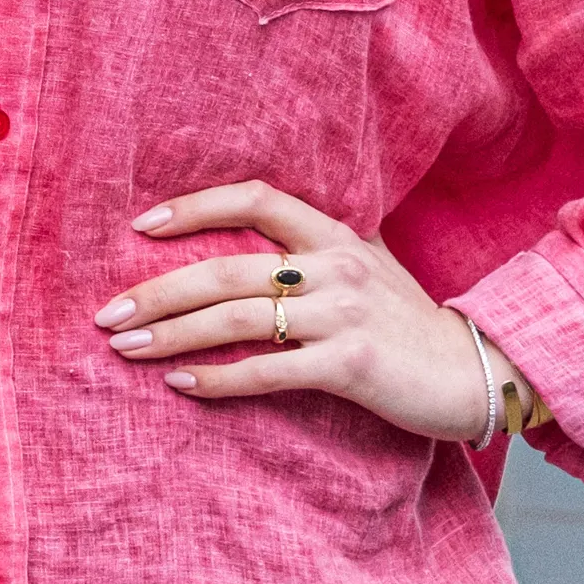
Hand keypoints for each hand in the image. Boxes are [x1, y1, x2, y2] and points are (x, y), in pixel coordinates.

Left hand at [96, 180, 526, 443]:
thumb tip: (249, 225)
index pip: (254, 198)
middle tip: (107, 311)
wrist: (475, 374)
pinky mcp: (352, 365)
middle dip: (158, 289)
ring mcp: (344, 315)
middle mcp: (336, 265)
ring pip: (237, 318)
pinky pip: (269, 371)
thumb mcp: (368, 264)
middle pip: (226, 268)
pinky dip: (218, 379)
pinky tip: (181, 385)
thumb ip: (316, 243)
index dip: (193, 207)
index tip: (138, 228)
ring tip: (127, 346)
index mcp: (335, 233)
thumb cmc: (408, 321)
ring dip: (172, 334)